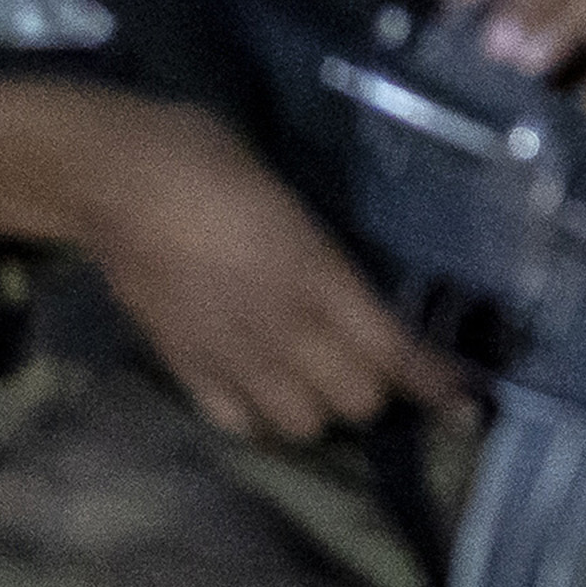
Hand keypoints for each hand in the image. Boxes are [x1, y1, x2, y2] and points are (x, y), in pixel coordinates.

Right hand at [78, 95, 463, 443]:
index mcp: (318, 278)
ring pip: (299, 425)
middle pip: (355, 402)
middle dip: (372, 389)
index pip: (394, 352)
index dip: (435, 385)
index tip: (468, 410)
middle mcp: (282, 330)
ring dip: (314, 408)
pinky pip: (236, 421)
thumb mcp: (294, 200)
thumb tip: (353, 294)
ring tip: (308, 377)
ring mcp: (230, 355)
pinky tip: (253, 385)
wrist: (117, 180)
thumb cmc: (212, 160)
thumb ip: (327, 259)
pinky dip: (254, 415)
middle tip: (364, 362)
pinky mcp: (183, 366)